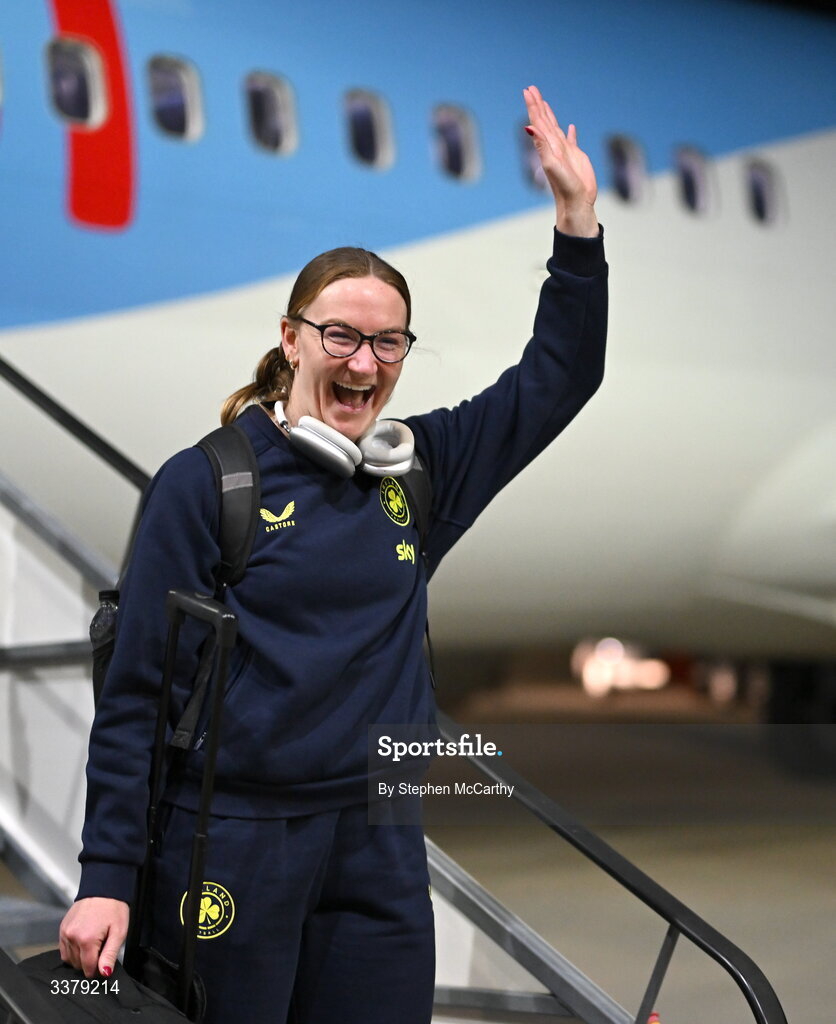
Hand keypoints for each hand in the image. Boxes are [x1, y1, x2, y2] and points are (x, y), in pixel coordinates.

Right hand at [59, 897, 129, 978]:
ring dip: (80, 957)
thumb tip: (104, 974)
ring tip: (93, 943)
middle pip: (78, 965)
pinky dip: (72, 950)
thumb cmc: (114, 908)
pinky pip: (64, 949)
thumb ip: (110, 955)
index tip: (104, 963)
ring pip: (70, 959)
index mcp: (87, 939)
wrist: (103, 887)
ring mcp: (65, 933)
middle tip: (101, 948)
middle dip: (90, 962)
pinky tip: (84, 941)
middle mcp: (72, 937)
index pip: (88, 969)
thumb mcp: (119, 932)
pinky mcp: (62, 928)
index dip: (98, 969)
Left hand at [524, 85, 598, 236]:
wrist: (576, 202)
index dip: (533, 106)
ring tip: (545, 102)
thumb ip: (541, 145)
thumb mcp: (552, 164)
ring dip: (550, 115)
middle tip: (531, 89)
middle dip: (538, 105)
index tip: (528, 91)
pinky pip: (571, 140)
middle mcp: (554, 147)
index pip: (538, 122)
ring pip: (555, 128)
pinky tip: (570, 127)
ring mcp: (564, 151)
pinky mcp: (576, 157)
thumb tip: (528, 127)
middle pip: (544, 121)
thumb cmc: (565, 187)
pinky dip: (570, 132)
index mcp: (547, 146)